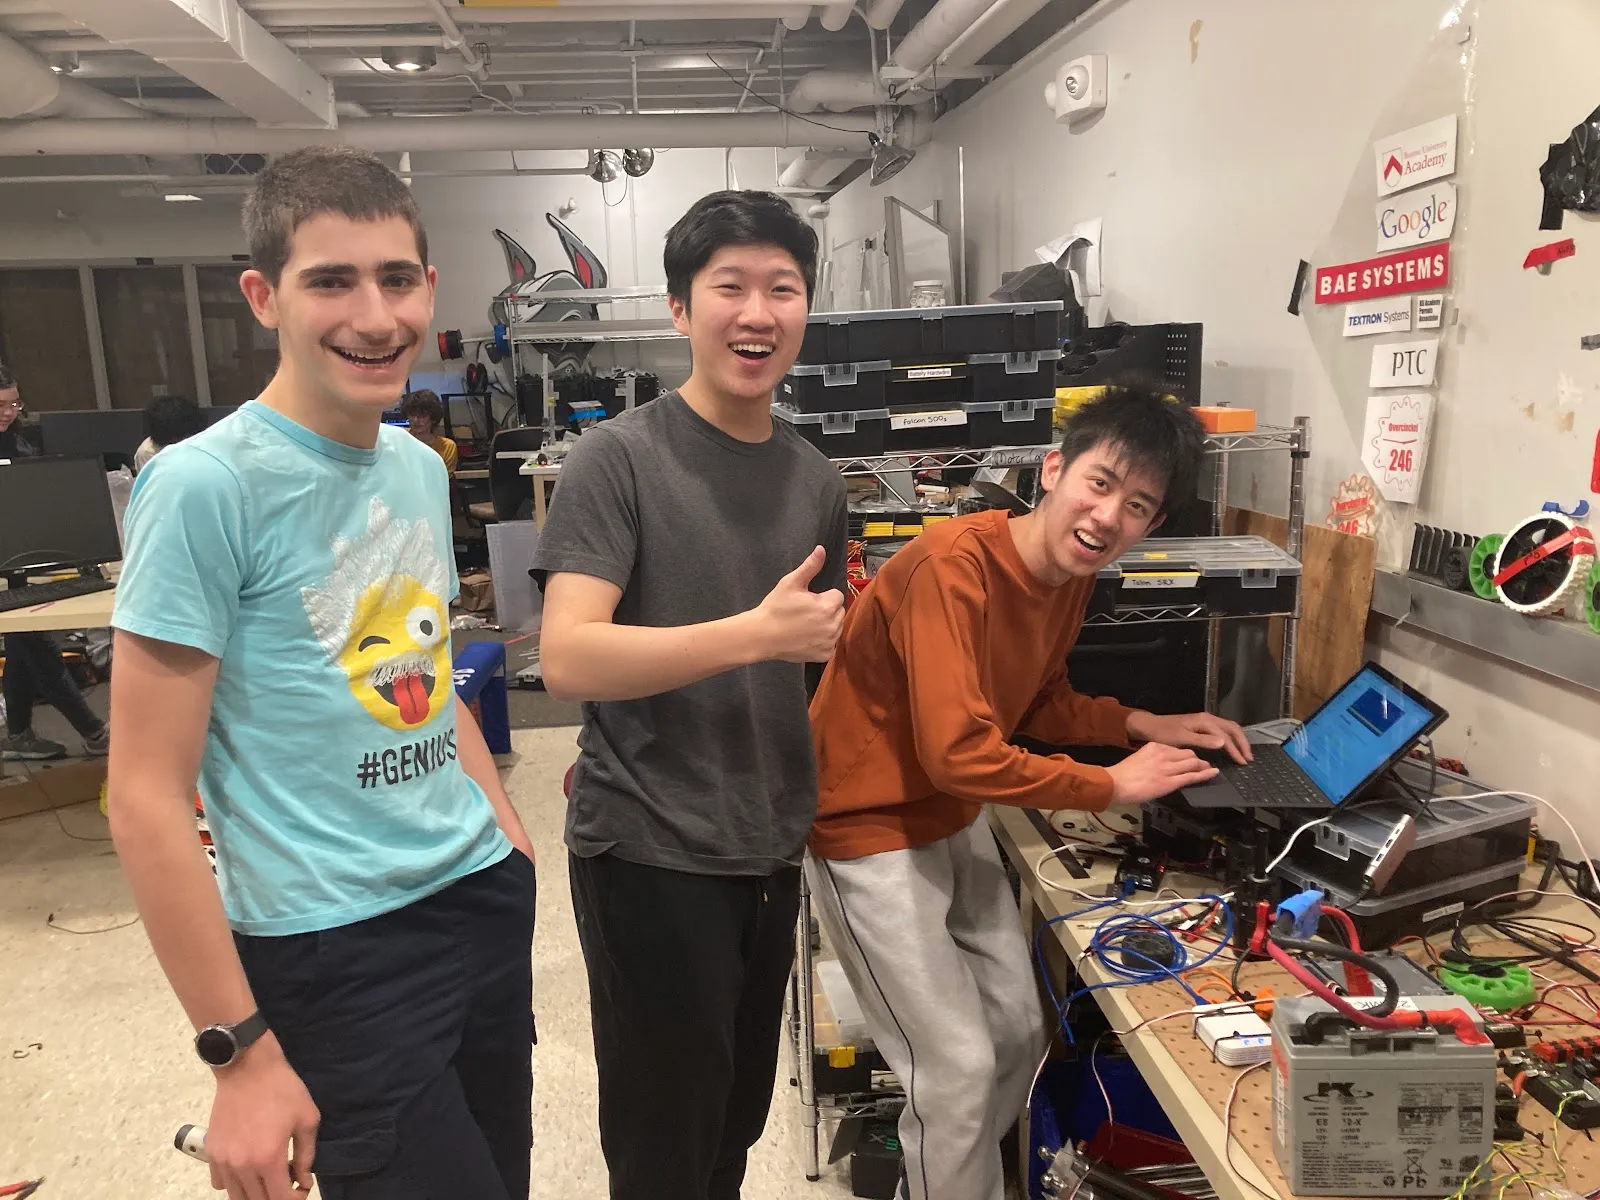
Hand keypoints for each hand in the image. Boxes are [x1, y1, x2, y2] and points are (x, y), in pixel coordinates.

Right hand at [206, 1035, 318, 1197]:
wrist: (247, 1067)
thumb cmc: (283, 1089)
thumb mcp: (307, 1119)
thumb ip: (307, 1156)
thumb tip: (304, 1181)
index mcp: (268, 1159)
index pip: (280, 1199)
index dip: (295, 1199)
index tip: (302, 1188)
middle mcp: (242, 1166)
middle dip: (277, 1196)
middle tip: (289, 1179)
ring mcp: (223, 1161)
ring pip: (237, 1196)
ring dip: (255, 1192)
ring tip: (269, 1173)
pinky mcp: (211, 1152)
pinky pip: (220, 1183)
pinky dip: (235, 1184)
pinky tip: (248, 1167)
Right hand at [752, 546, 844, 663]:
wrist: (761, 636)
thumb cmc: (775, 608)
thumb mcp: (790, 583)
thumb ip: (810, 566)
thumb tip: (822, 549)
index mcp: (827, 606)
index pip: (837, 595)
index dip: (823, 596)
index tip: (808, 600)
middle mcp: (832, 625)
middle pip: (839, 611)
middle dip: (827, 609)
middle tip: (806, 612)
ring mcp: (829, 642)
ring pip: (837, 627)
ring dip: (827, 625)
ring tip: (806, 625)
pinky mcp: (824, 655)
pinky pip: (831, 644)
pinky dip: (823, 642)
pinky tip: (808, 638)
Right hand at [1106, 742, 1219, 804]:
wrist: (1115, 783)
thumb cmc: (1122, 775)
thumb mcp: (1139, 759)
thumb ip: (1152, 759)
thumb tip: (1161, 766)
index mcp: (1154, 746)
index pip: (1176, 748)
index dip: (1184, 754)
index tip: (1188, 758)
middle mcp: (1163, 754)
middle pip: (1188, 753)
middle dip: (1197, 758)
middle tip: (1202, 763)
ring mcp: (1168, 768)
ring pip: (1193, 763)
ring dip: (1203, 765)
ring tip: (1209, 768)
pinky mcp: (1170, 781)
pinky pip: (1192, 776)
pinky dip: (1205, 774)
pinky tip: (1213, 773)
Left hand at [1125, 710, 1252, 763]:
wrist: (1150, 726)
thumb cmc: (1164, 733)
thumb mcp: (1181, 739)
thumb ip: (1202, 741)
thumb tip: (1223, 743)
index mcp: (1204, 721)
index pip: (1225, 736)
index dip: (1235, 750)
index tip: (1242, 763)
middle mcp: (1208, 718)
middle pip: (1232, 728)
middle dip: (1243, 743)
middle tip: (1249, 758)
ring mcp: (1206, 720)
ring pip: (1229, 727)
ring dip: (1239, 739)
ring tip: (1244, 754)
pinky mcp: (1203, 724)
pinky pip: (1223, 729)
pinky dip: (1232, 737)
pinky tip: (1233, 746)